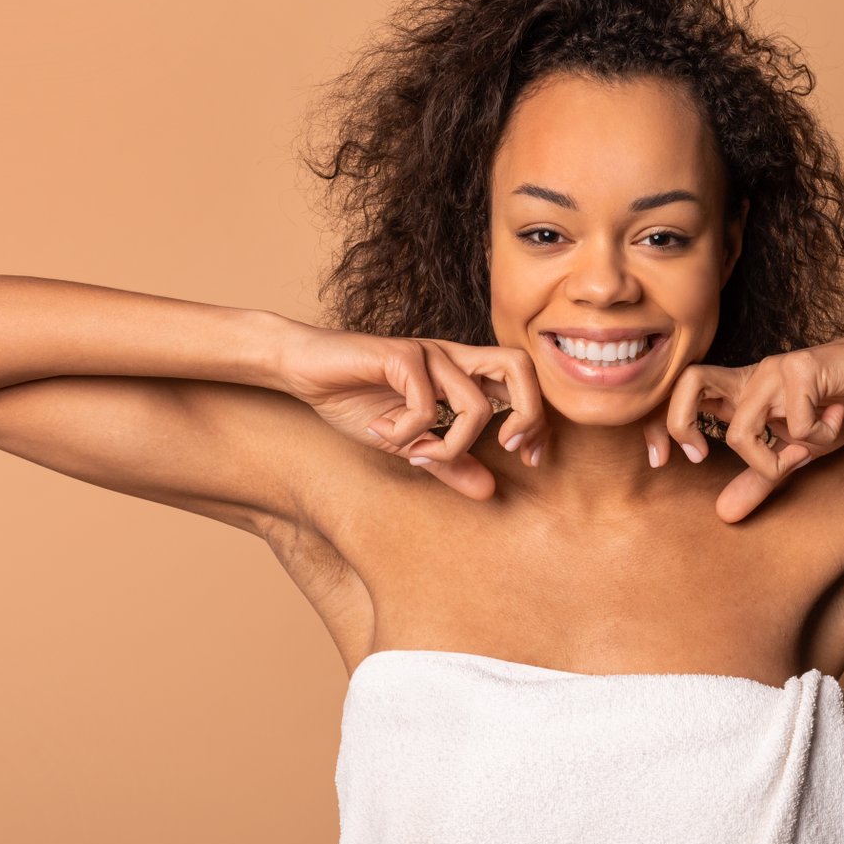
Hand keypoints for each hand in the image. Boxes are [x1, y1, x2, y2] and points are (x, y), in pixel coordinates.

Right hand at [279, 328, 546, 499]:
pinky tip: (383, 434)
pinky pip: (424, 403)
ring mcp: (429, 353)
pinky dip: (407, 431)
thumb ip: (449, 463)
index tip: (529, 459)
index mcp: (463, 373)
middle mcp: (453, 357)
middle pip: (520, 368)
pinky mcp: (400, 354)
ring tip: (417, 454)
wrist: (304, 370)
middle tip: (506, 449)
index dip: (540, 421)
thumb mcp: (409, 444)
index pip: (525, 383)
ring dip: (452, 443)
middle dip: (528, 415)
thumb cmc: (356, 400)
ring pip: (475, 402)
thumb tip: (489, 491)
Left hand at [645, 329, 843, 522]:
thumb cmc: (840, 406)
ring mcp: (775, 369)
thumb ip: (761, 478)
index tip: (661, 462)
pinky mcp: (803, 366)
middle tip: (700, 456)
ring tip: (805, 451)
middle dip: (678, 424)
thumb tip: (724, 515)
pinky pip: (795, 422)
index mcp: (742, 392)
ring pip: (741, 427)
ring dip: (771, 459)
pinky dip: (819, 434)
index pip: (682, 395)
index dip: (660, 426)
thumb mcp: (798, 452)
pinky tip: (838, 416)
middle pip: (687, 382)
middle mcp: (752, 376)